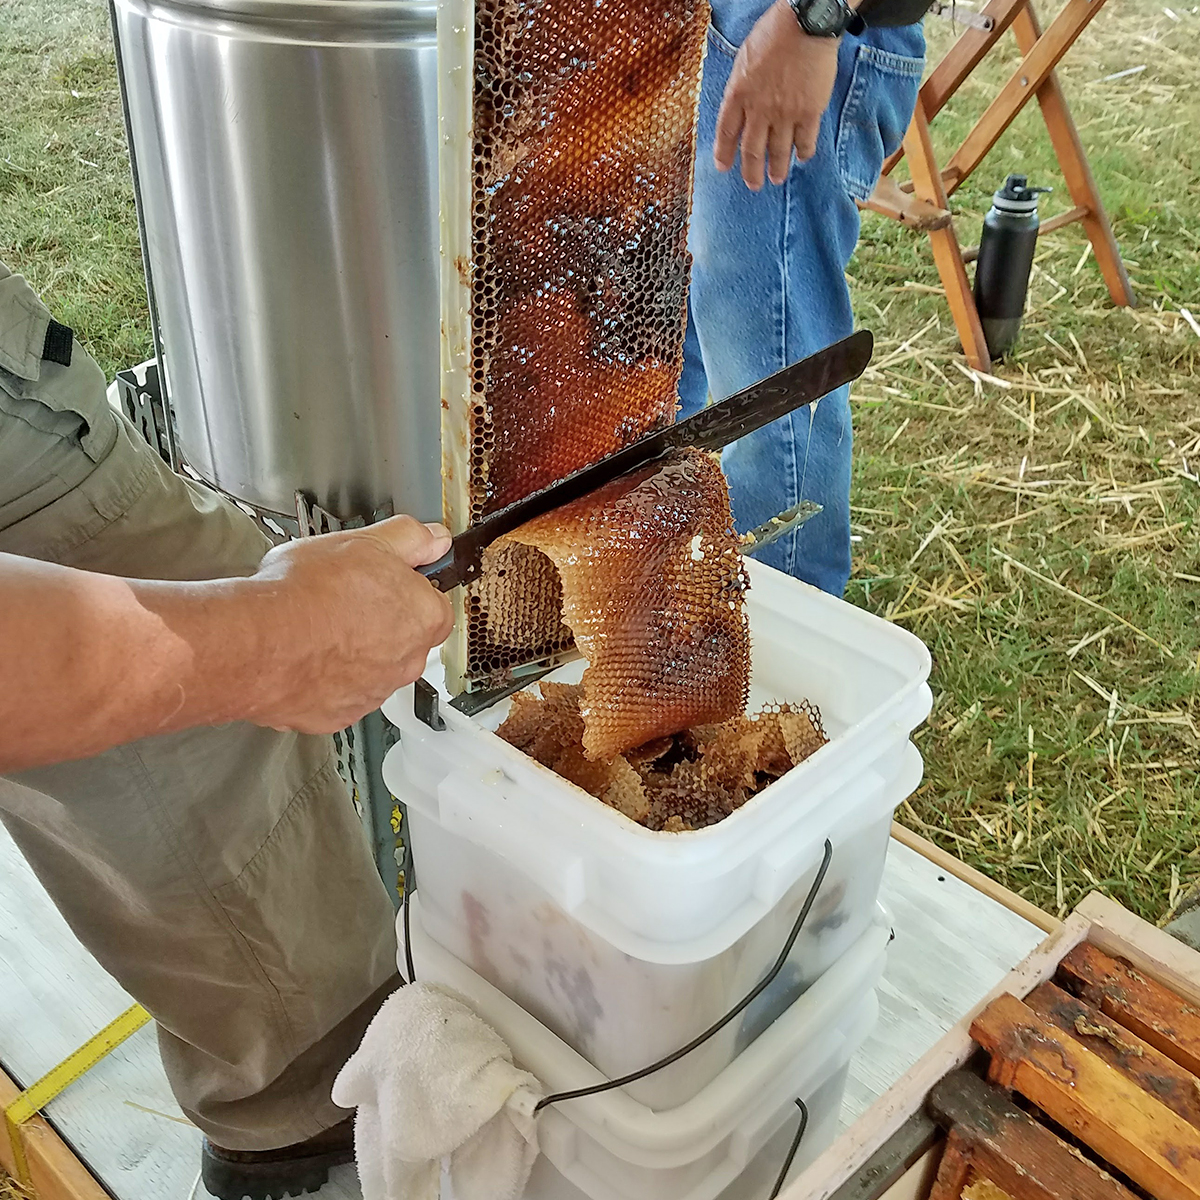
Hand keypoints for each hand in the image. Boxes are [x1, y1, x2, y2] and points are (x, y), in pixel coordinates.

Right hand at [249, 516, 454, 733]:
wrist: (259, 641)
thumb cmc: (307, 594)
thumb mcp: (363, 542)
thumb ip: (409, 538)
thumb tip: (433, 538)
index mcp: (423, 616)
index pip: (432, 601)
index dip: (404, 587)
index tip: (382, 579)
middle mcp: (407, 661)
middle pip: (404, 637)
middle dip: (379, 621)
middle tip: (343, 600)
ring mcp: (375, 692)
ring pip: (372, 667)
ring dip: (352, 651)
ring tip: (316, 627)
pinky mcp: (340, 714)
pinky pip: (340, 693)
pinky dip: (326, 678)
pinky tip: (304, 656)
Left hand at [714, 0, 839, 190]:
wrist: (806, 24)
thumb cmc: (774, 32)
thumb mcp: (744, 56)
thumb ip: (741, 85)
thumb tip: (740, 103)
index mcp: (739, 94)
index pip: (726, 132)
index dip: (724, 153)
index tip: (723, 168)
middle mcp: (759, 110)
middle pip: (752, 150)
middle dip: (751, 172)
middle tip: (753, 185)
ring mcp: (785, 113)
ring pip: (778, 151)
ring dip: (777, 169)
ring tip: (776, 179)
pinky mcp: (809, 112)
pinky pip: (805, 141)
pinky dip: (803, 152)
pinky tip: (802, 158)